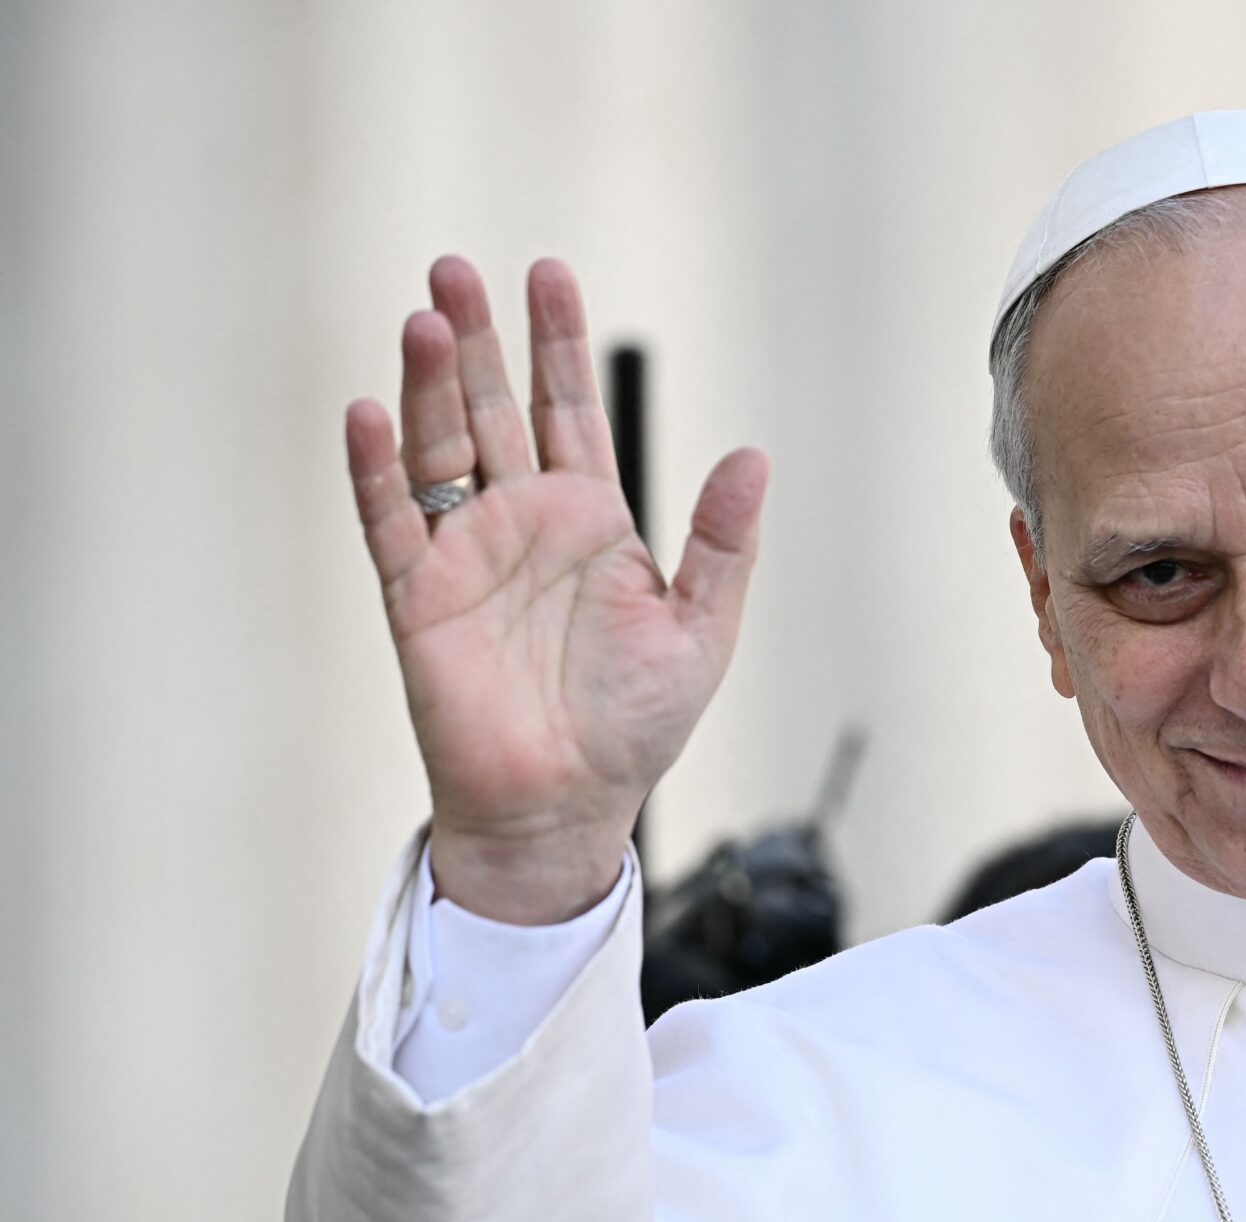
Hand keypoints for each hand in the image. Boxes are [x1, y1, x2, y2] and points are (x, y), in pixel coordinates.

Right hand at [345, 257, 767, 922]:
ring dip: (428, 384)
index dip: (557, 346)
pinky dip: (375, 467)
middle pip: (491, 409)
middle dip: (478, 340)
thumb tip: (754, 458)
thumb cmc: (633, 725)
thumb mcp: (700, 627)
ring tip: (428, 318)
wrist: (567, 805)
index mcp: (591, 521)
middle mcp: (521, 523)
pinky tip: (369, 411)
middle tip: (457, 269)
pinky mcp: (416, 597)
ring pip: (437, 447)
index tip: (547, 275)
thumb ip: (724, 543)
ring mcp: (464, 555)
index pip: (568, 412)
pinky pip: (388, 520)